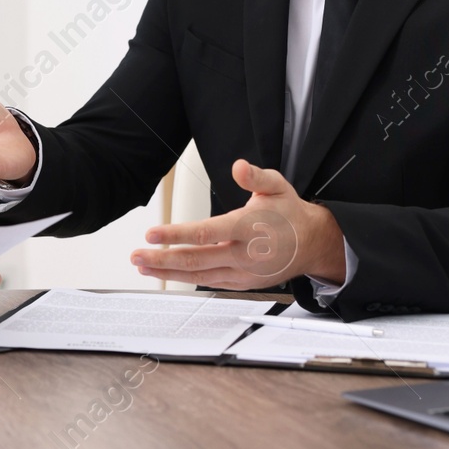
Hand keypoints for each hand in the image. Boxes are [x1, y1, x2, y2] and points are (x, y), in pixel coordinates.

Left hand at [130, 159, 345, 287]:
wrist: (312, 245)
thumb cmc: (290, 214)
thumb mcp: (278, 186)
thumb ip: (256, 176)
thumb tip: (238, 166)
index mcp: (248, 228)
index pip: (205, 233)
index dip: (176, 234)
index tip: (152, 233)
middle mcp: (243, 254)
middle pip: (195, 259)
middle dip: (162, 258)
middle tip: (136, 255)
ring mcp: (242, 272)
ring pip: (198, 275)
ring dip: (167, 272)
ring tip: (142, 265)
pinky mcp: (241, 282)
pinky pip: (208, 282)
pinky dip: (185, 279)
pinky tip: (167, 273)